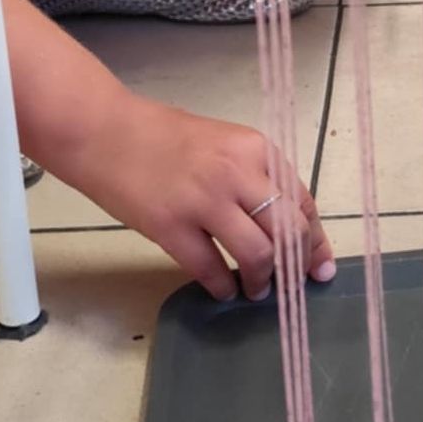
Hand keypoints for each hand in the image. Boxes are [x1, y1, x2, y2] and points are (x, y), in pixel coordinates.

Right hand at [61, 91, 334, 301]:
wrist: (104, 131)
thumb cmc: (163, 136)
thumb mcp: (223, 144)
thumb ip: (254, 176)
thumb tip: (284, 225)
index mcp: (255, 149)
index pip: (302, 202)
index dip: (314, 242)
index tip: (318, 269)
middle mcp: (238, 173)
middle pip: (288, 232)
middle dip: (294, 265)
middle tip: (286, 284)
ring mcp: (204, 201)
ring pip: (257, 254)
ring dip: (262, 281)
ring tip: (254, 289)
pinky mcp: (171, 226)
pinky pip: (211, 269)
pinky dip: (224, 286)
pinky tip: (223, 290)